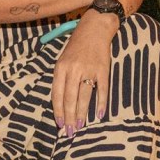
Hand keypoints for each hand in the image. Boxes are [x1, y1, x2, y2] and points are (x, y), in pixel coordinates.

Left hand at [51, 17, 113, 136]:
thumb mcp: (63, 59)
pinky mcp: (103, 69)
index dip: (58, 111)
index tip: (60, 124)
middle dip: (70, 117)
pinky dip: (101, 103)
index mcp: (61, 68)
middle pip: (69, 99)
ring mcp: (89, 69)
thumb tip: (61, 102)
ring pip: (84, 96)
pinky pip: (101, 89)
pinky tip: (100, 114)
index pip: (57, 94)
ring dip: (82, 114)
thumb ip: (61, 78)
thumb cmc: (77, 46)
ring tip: (81, 126)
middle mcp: (73, 69)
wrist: (95, 28)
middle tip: (70, 131)